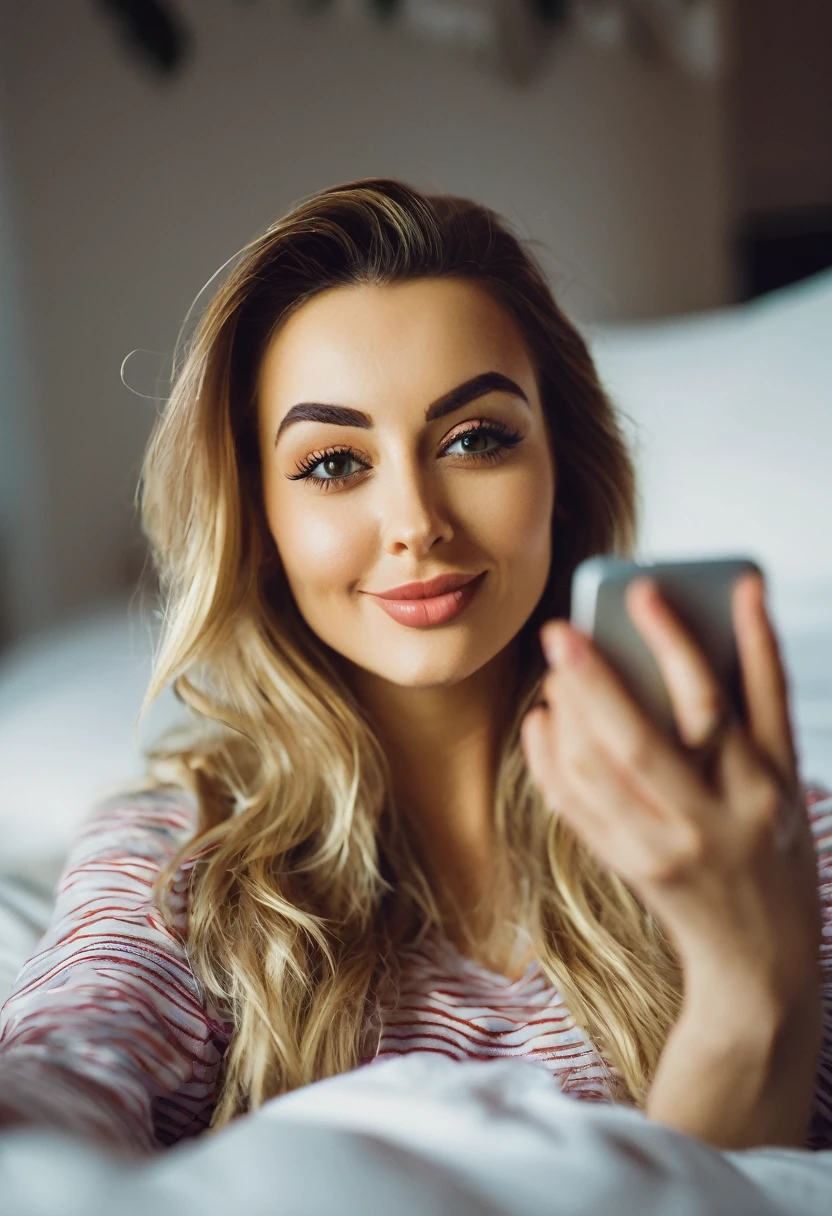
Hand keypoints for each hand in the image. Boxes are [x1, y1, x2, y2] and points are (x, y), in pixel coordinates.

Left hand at [520, 573, 821, 1004]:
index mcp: (760, 785)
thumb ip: (764, 677)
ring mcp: (661, 853)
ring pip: (596, 778)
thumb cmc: (776, 839)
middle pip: (637, 744)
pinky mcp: (625, 870)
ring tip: (555, 673)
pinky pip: (573, 810)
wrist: (760, 957)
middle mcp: (709, 823)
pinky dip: (549, 761)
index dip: (676, 642)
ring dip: (566, 719)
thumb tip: (743, 589)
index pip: (712, 704)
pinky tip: (542, 721)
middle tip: (558, 630)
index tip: (642, 591)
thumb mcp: (787, 764)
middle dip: (593, 683)